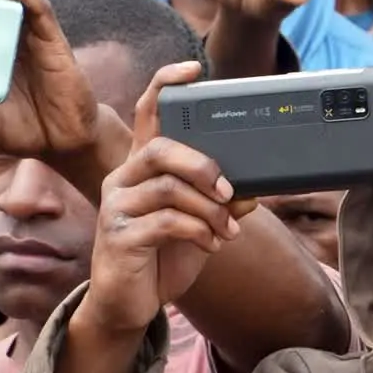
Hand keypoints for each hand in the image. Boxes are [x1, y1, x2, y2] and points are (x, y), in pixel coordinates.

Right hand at [80, 61, 256, 333]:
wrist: (129, 304)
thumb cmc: (163, 257)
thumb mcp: (201, 225)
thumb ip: (222, 204)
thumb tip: (255, 190)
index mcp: (143, 167)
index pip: (148, 114)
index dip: (166, 85)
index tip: (194, 68)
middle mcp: (124, 178)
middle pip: (161, 148)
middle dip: (203, 165)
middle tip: (229, 191)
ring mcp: (117, 205)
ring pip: (168, 187)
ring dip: (209, 209)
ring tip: (227, 229)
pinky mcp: (119, 236)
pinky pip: (166, 222)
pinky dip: (200, 231)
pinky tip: (213, 243)